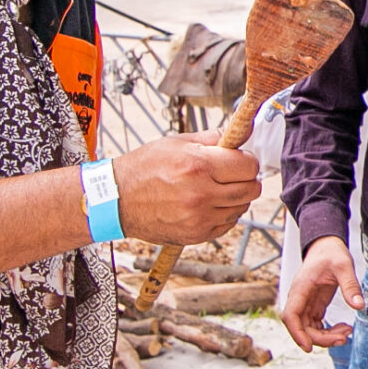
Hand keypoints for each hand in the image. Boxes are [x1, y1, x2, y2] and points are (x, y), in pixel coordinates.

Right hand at [113, 137, 262, 244]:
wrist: (116, 200)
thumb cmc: (143, 168)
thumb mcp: (176, 143)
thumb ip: (212, 139)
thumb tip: (238, 133)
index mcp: (198, 166)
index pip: (249, 165)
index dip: (247, 160)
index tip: (240, 159)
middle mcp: (201, 194)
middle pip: (251, 189)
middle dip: (247, 178)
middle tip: (232, 174)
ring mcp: (199, 218)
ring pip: (242, 208)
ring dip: (235, 198)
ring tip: (215, 189)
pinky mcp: (196, 234)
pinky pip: (227, 224)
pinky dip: (223, 214)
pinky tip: (206, 204)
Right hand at [282, 236, 361, 351]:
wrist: (326, 245)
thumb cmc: (332, 253)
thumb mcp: (344, 265)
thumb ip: (350, 285)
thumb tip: (359, 306)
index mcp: (301, 287)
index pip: (290, 315)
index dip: (296, 333)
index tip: (309, 347)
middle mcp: (299, 298)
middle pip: (300, 327)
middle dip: (320, 338)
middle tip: (343, 338)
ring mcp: (305, 303)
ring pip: (308, 329)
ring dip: (325, 336)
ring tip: (347, 333)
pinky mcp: (313, 306)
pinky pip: (316, 325)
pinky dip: (328, 331)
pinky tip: (344, 328)